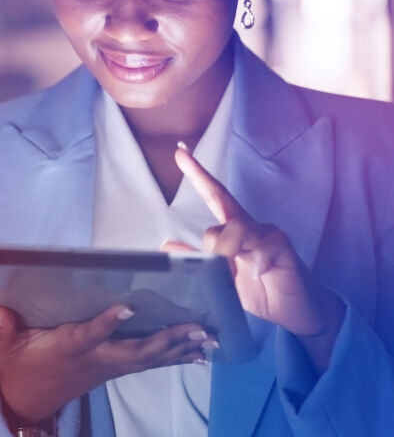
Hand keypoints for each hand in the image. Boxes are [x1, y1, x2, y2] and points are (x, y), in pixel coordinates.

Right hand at [0, 304, 213, 424]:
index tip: (130, 308)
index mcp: (67, 348)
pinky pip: (149, 362)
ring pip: (147, 358)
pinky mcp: (114, 368)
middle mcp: (93, 359)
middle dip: (164, 341)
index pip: (90, 335)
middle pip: (133, 352)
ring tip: (207, 337)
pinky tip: (198, 352)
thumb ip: (3, 327)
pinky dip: (175, 356)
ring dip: (178, 348)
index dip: (109, 323)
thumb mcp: (4, 345)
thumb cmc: (19, 363)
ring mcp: (107, 366)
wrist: (29, 398)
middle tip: (195, 328)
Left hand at [171, 143, 343, 367]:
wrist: (299, 314)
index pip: (214, 199)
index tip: (180, 153)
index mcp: (235, 233)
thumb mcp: (223, 280)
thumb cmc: (261, 292)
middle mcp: (251, 227)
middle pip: (223, 201)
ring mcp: (268, 235)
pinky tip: (257, 272)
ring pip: (234, 226)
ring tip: (229, 273)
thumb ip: (198, 262)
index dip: (198, 176)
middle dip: (201, 178)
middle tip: (181, 157)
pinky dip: (254, 259)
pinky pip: (262, 244)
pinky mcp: (283, 248)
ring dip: (223, 250)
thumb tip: (167, 244)